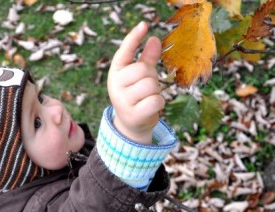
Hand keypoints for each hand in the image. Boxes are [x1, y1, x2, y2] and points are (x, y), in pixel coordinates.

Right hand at [108, 21, 163, 143]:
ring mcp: (123, 101)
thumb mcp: (141, 75)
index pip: (124, 51)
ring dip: (156, 91)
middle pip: (143, 69)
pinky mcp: (134, 114)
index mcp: (116, 72)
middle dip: (151, 77)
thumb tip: (154, 39)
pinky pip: (156, 101)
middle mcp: (115, 85)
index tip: (144, 25)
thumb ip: (147, 58)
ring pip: (150, 85)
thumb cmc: (137, 95)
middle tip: (148, 87)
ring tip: (149, 97)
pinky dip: (159, 102)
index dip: (134, 37)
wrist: (131, 124)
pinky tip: (152, 106)